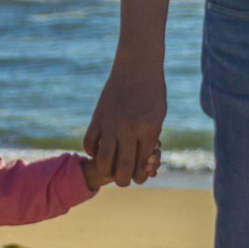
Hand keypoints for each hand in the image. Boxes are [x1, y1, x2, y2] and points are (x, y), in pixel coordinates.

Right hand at [85, 59, 167, 186]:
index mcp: (148, 128)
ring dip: (107, 171)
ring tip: (110, 174)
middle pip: (123, 166)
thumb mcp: (158, 115)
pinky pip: (90, 142)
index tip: (141, 177)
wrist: (137, 66)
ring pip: (103, 159)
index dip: (142, 173)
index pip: (142, 162)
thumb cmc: (153, 91)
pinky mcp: (97, 117)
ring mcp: (110, 123)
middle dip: (124, 180)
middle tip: (125, 181)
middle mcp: (128, 128)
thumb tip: (142, 162)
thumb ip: (150, 138)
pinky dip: (93, 152)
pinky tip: (99, 152)